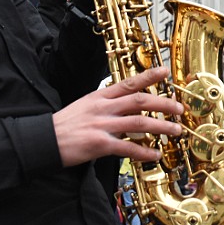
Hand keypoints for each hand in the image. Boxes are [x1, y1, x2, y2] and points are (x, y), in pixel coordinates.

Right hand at [52, 66, 182, 166]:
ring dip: (161, 126)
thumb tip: (129, 107)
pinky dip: (144, 151)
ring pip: (139, 122)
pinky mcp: (99, 144)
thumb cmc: (65, 125)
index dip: (148, 76)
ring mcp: (102, 125)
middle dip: (163, 103)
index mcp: (100, 96)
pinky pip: (127, 147)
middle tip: (179, 108)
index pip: (128, 82)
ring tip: (175, 131)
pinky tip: (154, 154)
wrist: (44, 141)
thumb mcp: (86, 106)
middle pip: (140, 100)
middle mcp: (103, 108)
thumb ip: (108, 105)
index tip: (165, 70)